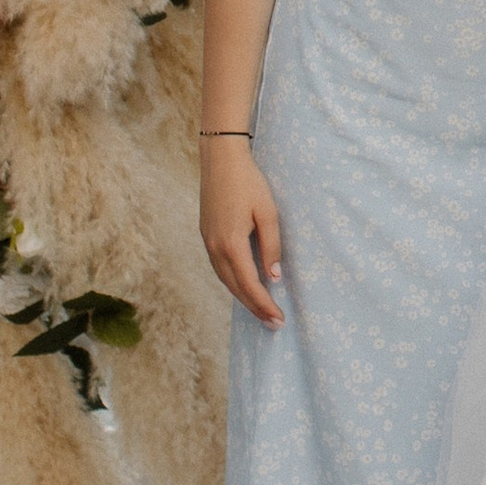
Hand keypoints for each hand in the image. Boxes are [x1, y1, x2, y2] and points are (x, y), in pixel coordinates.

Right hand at [200, 143, 284, 324]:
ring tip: (261, 311)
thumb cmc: (248, 183)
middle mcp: (216, 248)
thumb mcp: (268, 212)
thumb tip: (274, 276)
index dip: (265, 304)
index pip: (250, 285)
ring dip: (243, 298)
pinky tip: (244, 286)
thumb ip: (271, 246)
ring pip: (225, 280)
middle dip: (255, 308)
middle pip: (236, 288)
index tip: (278, 318)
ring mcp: (208, 242)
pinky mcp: (206, 236)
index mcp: (231, 244)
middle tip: (274, 324)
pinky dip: (233, 282)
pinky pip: (220, 268)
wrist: (220, 160)